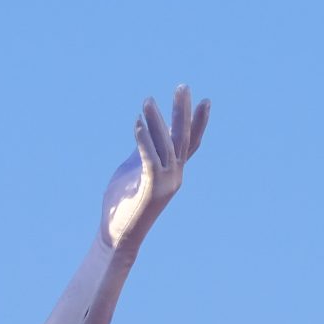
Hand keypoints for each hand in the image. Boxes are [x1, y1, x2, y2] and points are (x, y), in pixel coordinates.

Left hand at [99, 85, 209, 250]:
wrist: (117, 237)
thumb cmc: (123, 204)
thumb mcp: (133, 169)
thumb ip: (143, 150)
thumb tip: (146, 129)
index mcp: (174, 171)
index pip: (191, 143)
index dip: (198, 122)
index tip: (205, 100)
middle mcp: (175, 176)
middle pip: (183, 138)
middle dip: (182, 112)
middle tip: (182, 86)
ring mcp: (165, 183)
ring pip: (165, 146)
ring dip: (156, 121)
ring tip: (148, 99)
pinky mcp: (150, 189)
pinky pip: (149, 159)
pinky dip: (144, 140)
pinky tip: (138, 122)